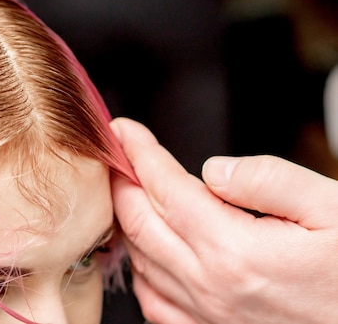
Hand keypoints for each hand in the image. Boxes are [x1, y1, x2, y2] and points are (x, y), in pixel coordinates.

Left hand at [110, 117, 337, 323]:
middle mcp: (211, 286)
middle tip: (117, 154)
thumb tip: (213, 169)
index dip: (139, 152)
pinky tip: (146, 250)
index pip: (165, 187)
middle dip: (121, 180)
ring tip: (128, 191)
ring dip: (126, 220)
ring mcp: (207, 315)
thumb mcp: (330, 207)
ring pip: (139, 260)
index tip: (124, 130)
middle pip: (138, 222)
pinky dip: (140, 268)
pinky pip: (153, 301)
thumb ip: (268, 180)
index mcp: (235, 249)